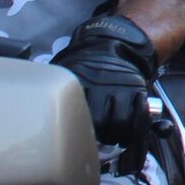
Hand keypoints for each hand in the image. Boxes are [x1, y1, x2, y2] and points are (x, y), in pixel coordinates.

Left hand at [50, 14, 157, 150]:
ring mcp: (122, 89)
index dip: (78, 129)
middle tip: (97, 139)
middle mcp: (102, 87)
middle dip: (99, 135)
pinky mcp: (138, 90)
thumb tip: (45, 113)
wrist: (114, 44)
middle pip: (100, 122)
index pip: (79, 113)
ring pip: (120, 121)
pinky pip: (139, 114)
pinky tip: (128, 135)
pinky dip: (135, 128)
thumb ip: (59, 91)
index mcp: (81, 83)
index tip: (78, 135)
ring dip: (116, 135)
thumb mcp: (67, 73)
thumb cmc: (86, 65)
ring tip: (112, 138)